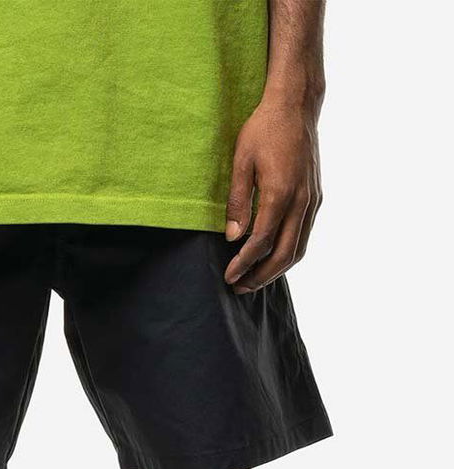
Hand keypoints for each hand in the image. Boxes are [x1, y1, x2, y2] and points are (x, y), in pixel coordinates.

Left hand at [224, 100, 321, 294]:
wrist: (296, 105)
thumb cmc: (264, 128)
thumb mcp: (241, 161)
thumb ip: (237, 202)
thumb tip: (233, 237)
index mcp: (280, 193)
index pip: (260, 242)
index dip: (244, 264)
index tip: (229, 276)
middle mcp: (301, 201)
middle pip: (283, 254)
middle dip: (260, 276)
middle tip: (239, 287)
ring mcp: (312, 200)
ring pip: (298, 249)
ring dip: (276, 270)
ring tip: (254, 279)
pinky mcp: (316, 198)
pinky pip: (303, 236)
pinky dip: (288, 254)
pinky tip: (271, 258)